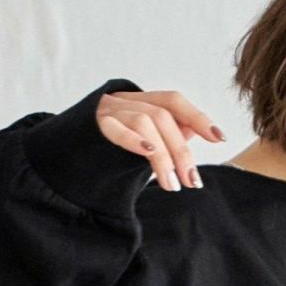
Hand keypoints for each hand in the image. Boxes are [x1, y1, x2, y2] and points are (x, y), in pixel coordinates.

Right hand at [95, 88, 225, 191]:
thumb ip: (166, 133)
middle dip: (182, 152)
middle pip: (163, 117)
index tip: (219, 138)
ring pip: (145, 123)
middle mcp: (126, 99)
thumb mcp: (142, 139)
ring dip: (163, 156)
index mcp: (141, 101)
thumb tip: (196, 130)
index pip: (174, 101)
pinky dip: (135, 140)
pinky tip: (149, 154)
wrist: (66, 154)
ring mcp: (109, 109)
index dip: (198, 116)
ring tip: (172, 186)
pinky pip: (117, 129)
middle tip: (192, 182)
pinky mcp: (93, 124)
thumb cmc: (108, 150)